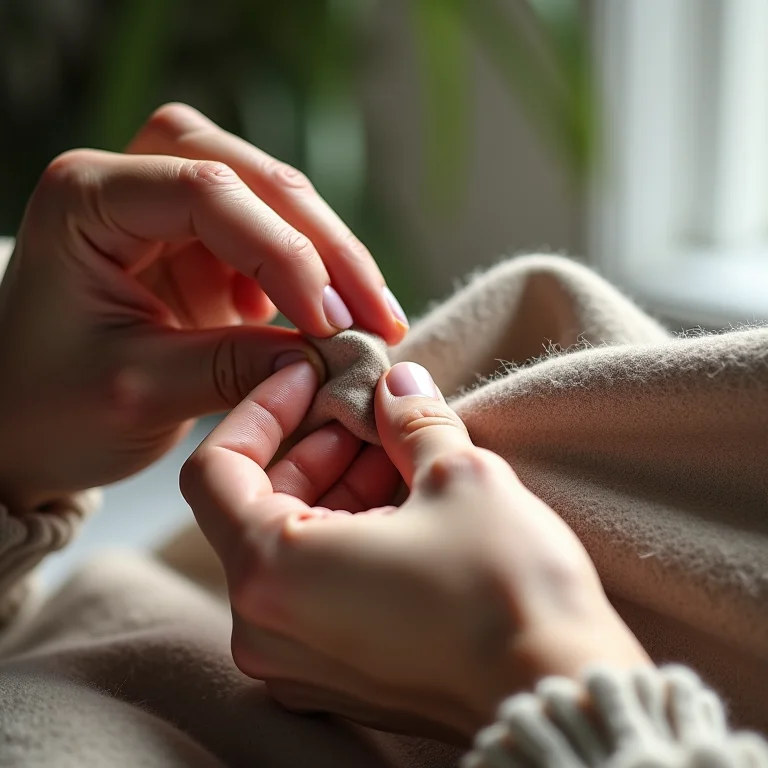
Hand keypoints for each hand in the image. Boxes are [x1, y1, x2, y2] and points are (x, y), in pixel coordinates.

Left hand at [0, 103, 406, 506]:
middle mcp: (130, 185)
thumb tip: (330, 356)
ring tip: (370, 316)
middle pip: (250, 176)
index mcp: (86, 198)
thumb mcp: (140, 392)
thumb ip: (234, 366)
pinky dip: (310, 276)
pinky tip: (325, 320)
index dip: (282, 254)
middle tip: (374, 311)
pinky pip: (273, 240)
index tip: (331, 323)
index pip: (206, 194)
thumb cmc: (49, 410)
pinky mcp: (200, 246)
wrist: (23, 428)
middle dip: (322, 243)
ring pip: (273, 199)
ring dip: (328, 254)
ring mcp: (168, 211)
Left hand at [180, 361, 649, 741]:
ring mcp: (295, 660)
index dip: (260, 410)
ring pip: (287, 547)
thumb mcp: (457, 475)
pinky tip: (399, 504)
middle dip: (311, 447)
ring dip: (333, 489)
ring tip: (394, 453)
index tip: (307, 378)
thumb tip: (397, 384)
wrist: (553, 690)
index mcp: (271, 572)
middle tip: (367, 413)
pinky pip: (311, 588)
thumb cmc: (502, 589)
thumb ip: (410, 419)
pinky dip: (342, 536)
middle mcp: (264, 627)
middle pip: (255, 506)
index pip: (216, 469)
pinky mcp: (334, 675)